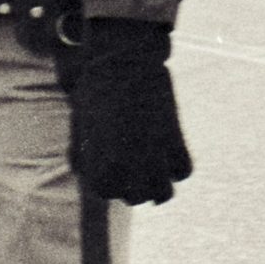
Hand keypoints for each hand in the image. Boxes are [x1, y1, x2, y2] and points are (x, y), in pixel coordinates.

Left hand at [68, 20, 191, 204]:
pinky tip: (169, 157)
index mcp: (100, 163)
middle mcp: (127, 166)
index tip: (110, 169)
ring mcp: (153, 155)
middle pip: (135, 198)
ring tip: (152, 174)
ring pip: (163, 193)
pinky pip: (183, 171)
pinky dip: (177, 169)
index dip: (107, 183)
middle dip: (133, 189)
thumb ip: (84, 155)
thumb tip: (87, 173)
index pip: (106, 192)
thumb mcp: (81, 127)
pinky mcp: (174, 139)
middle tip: (132, 172)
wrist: (122, 66)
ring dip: (158, 187)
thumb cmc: (95, 93)